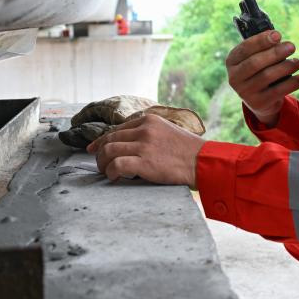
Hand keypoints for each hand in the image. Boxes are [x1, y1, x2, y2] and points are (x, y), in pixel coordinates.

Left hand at [86, 112, 204, 185]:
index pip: (118, 129)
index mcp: (149, 120)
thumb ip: (151, 133)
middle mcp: (144, 130)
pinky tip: (114, 177)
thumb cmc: (189, 151)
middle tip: (99, 164)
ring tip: (106, 172)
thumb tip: (131, 143)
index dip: (103, 140)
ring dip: (103, 163)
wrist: (204, 162)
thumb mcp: (169, 131)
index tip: (95, 148)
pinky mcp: (144, 162)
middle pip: (110, 139)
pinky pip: (116, 165)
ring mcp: (144, 145)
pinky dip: (111, 172)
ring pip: (109, 151)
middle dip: (100, 152)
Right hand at [225, 30, 298, 126]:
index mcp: (232, 61)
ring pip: (267, 76)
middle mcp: (234, 77)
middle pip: (255, 62)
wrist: (259, 100)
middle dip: (275, 53)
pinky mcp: (258, 103)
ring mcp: (245, 92)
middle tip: (291, 46)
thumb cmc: (259, 71)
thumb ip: (263, 48)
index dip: (261, 40)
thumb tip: (277, 37)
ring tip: (297, 62)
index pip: (245, 48)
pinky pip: (278, 91)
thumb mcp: (256, 58)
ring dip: (286, 67)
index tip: (278, 35)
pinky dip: (292, 83)